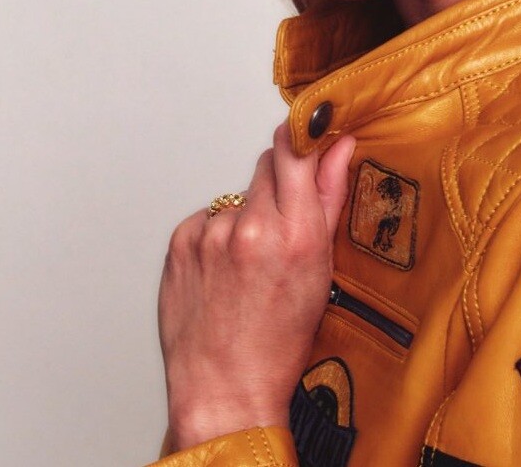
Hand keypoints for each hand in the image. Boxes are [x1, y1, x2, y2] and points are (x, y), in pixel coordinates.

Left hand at [158, 122, 354, 451]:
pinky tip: (223, 271)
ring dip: (246, 214)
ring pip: (237, 195)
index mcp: (294, 233)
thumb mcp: (321, 270)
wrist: (224, 387)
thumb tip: (340, 146)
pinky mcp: (180, 241)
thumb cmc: (278, 341)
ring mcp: (209, 233)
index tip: (311, 132)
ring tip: (249, 263)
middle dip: (279, 181)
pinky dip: (217, 236)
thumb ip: (329, 197)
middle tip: (283, 223)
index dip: (303, 135)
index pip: (295, 147)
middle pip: (267, 163)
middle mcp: (250, 227)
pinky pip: (207, 218)